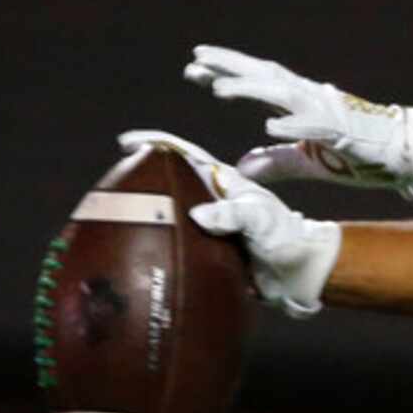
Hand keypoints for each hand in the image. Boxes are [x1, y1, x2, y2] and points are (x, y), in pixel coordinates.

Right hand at [117, 130, 342, 318]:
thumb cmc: (285, 237)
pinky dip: (157, 243)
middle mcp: (213, 201)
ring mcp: (210, 225)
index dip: (157, 143)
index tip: (128, 141)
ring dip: (146, 213)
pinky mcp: (208, 250)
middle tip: (112, 183)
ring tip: (115, 217)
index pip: (186, 154)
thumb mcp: (261, 219)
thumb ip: (233, 213)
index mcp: (225, 182)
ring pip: (170, 213)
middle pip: (170, 182)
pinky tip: (137, 252)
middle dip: (142, 178)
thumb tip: (199, 215)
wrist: (299, 272)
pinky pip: (176, 243)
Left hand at [184, 45, 412, 200]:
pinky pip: (314, 126)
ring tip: (220, 89)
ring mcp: (327, 111)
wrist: (404, 152)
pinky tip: (269, 125)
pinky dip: (291, 125)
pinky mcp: (344, 131)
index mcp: (301, 104)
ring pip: (283, 94)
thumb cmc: (360, 153)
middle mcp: (311, 99)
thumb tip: (243, 167)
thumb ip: (277, 161)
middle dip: (230, 66)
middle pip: (264, 76)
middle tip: (195, 59)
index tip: (194, 69)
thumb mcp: (309, 160)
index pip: (257, 83)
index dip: (226, 74)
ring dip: (252, 90)